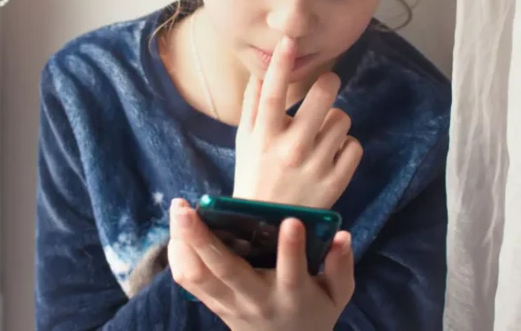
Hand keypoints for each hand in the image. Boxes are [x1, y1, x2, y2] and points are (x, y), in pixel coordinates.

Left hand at [168, 199, 354, 330]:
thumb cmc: (315, 312)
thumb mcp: (338, 294)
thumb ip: (341, 265)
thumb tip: (343, 236)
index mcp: (292, 295)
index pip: (292, 272)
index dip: (292, 248)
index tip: (292, 221)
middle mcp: (256, 299)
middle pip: (225, 270)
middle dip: (203, 238)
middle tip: (188, 207)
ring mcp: (230, 304)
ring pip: (198, 275)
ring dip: (183, 242)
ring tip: (179, 210)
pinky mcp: (214, 305)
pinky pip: (188, 281)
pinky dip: (179, 255)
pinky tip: (177, 232)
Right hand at [233, 36, 362, 207]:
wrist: (268, 227)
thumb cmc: (255, 176)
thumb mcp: (245, 141)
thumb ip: (253, 106)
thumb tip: (260, 72)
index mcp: (264, 136)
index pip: (273, 93)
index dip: (280, 63)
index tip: (288, 39)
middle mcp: (290, 149)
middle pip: (322, 96)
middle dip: (328, 85)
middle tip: (326, 87)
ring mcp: (315, 167)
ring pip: (342, 120)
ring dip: (334, 121)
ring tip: (322, 134)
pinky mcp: (335, 183)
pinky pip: (354, 146)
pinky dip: (346, 147)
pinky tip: (332, 154)